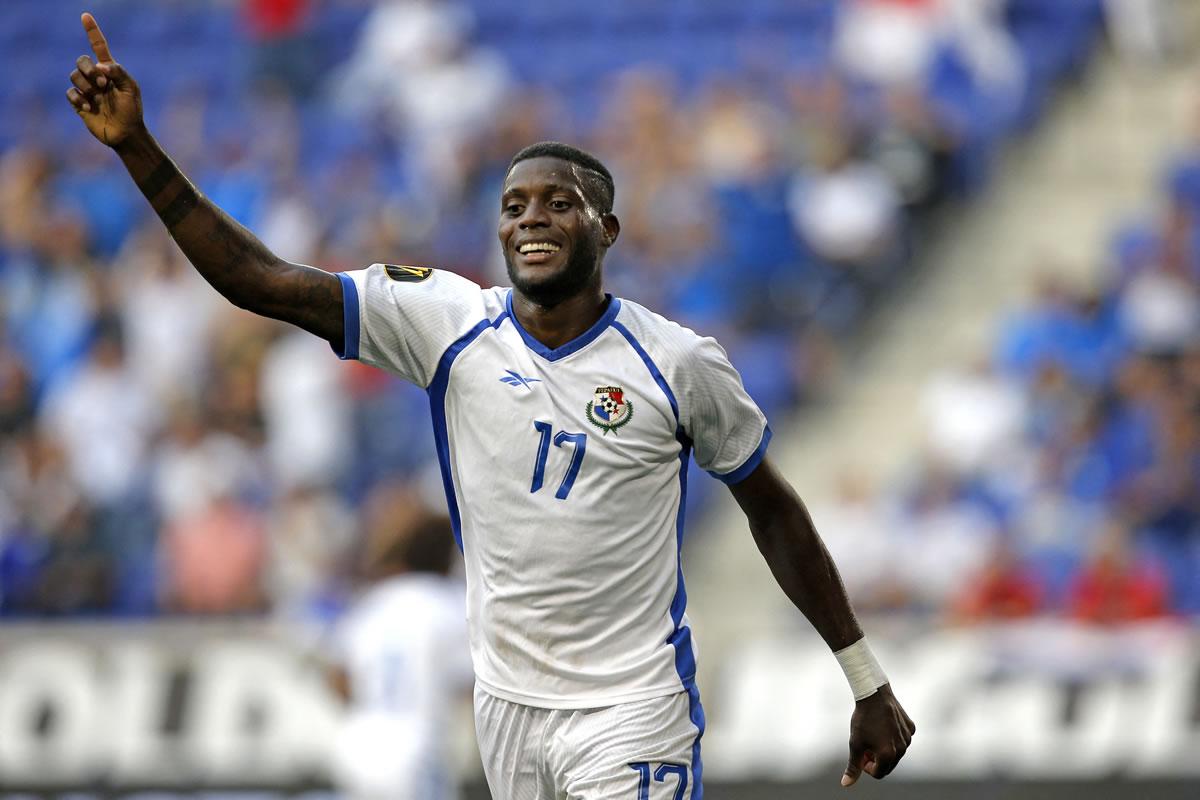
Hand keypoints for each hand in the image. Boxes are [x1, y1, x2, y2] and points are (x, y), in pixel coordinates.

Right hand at [66, 13, 143, 147]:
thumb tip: (100, 65)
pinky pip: (70, 93)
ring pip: (74, 76)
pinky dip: (79, 99)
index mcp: (110, 70)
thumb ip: (118, 73)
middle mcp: (96, 77)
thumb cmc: (132, 111)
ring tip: (97, 98)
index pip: (99, 47)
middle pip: (81, 61)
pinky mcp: (79, 103)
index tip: (85, 16)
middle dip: (88, 69)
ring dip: (86, 86)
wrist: (126, 134)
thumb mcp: (131, 89)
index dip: (92, 31)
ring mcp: (87, 90)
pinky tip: (89, 108)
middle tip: (103, 83)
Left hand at [841, 683, 914, 786]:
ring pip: (896, 752)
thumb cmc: (863, 720)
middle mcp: (902, 749)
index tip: (860, 754)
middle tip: (865, 745)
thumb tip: (846, 784)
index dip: (866, 766)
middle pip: (888, 765)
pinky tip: (884, 726)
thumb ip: (853, 766)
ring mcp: (908, 738)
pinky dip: (893, 737)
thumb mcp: (855, 744)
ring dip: (885, 749)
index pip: (878, 773)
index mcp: (888, 755)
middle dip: (876, 759)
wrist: (874, 694)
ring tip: (873, 735)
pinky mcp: (911, 728)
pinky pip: (902, 739)